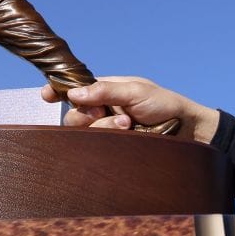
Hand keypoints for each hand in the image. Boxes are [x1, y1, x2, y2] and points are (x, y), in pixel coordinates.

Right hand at [47, 77, 218, 142]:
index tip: (47, 96)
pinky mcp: (116, 146)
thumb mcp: (135, 91)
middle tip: (109, 113)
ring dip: (104, 127)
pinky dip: (111, 138)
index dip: (58, 91)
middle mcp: (103, 110)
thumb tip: (73, 95)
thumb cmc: (165, 104)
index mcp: (105, 90)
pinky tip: (129, 133)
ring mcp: (109, 129)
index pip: (74, 89)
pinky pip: (100, 146)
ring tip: (129, 124)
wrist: (187, 129)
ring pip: (86, 132)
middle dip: (87, 115)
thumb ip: (105, 91)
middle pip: (74, 116)